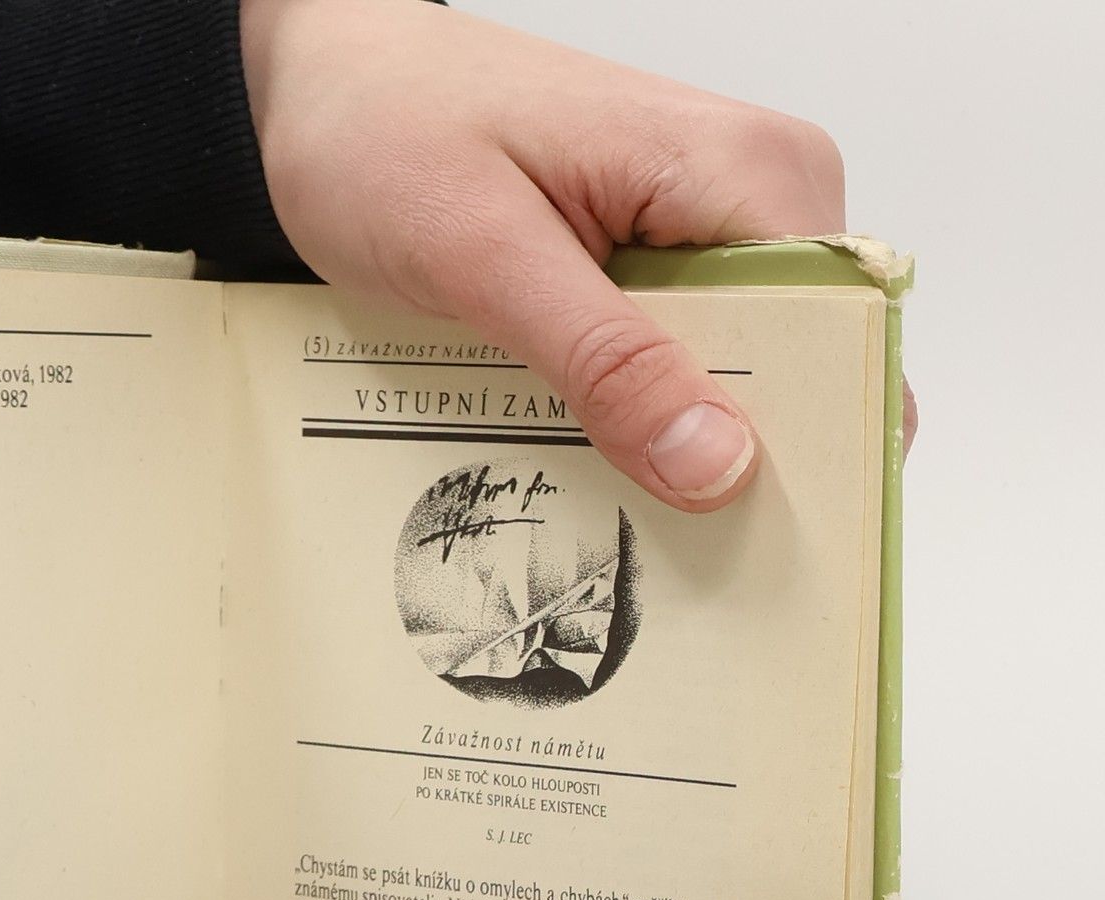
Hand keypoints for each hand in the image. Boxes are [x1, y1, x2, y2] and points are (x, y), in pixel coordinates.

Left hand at [240, 0, 915, 509]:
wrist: (323, 86)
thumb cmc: (389, 134)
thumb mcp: (486, 257)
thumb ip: (606, 361)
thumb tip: (722, 461)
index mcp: (745, 169)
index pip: (838, 334)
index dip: (811, 445)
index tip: (762, 548)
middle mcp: (750, 196)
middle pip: (793, 370)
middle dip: (734, 467)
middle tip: (655, 550)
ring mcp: (700, 235)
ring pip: (728, 384)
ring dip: (672, 455)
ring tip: (608, 517)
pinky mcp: (648, 269)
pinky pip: (670, 368)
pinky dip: (629, 423)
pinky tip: (581, 466)